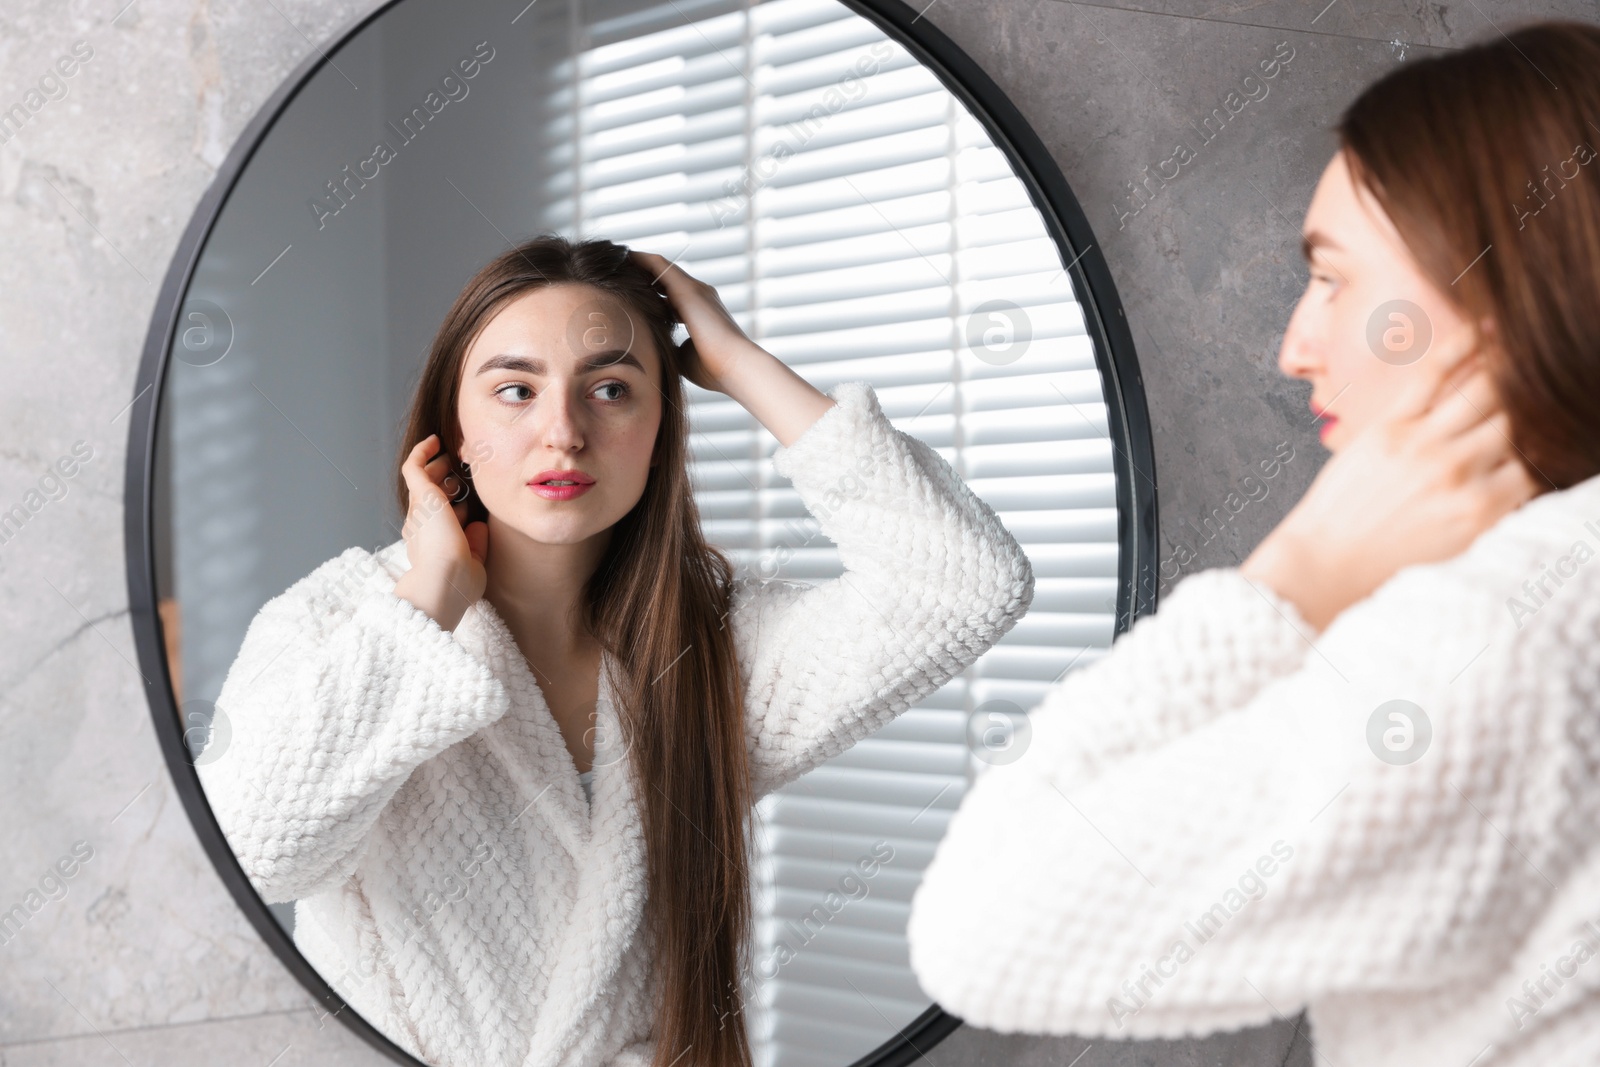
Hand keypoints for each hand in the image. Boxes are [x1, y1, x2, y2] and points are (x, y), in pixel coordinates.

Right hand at [392, 434, 487, 631]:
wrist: (444, 582)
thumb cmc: (458, 583)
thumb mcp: (473, 561)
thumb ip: (476, 543)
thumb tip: (479, 524)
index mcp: (429, 543)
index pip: (439, 518)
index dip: (453, 507)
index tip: (467, 502)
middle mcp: (419, 524)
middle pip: (430, 495)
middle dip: (444, 484)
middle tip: (461, 477)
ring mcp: (419, 509)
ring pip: (424, 479)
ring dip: (439, 468)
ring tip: (451, 458)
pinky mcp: (421, 495)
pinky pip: (414, 466)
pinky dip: (422, 452)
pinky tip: (434, 441)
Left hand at [627, 250, 758, 393]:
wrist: (734, 365)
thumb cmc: (712, 369)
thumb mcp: (682, 355)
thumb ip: (668, 346)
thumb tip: (649, 346)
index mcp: (699, 313)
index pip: (670, 298)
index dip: (651, 295)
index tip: (629, 296)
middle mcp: (698, 296)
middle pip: (665, 280)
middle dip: (642, 276)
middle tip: (616, 274)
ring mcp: (695, 289)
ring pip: (661, 268)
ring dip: (638, 264)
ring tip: (616, 262)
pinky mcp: (688, 288)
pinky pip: (659, 265)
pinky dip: (641, 259)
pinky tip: (623, 258)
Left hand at [1240, 322, 1541, 631]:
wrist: (1327, 562)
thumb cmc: (1393, 562)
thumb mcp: (1463, 548)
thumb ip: (1501, 510)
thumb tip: (1534, 475)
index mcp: (1485, 508)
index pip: (1540, 458)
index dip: (1550, 439)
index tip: (1555, 425)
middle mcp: (1459, 471)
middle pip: (1518, 419)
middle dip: (1535, 402)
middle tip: (1549, 382)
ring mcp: (1423, 445)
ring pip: (1485, 390)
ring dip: (1509, 368)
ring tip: (1526, 350)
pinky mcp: (1389, 426)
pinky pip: (1432, 375)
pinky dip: (1461, 348)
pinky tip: (1483, 331)